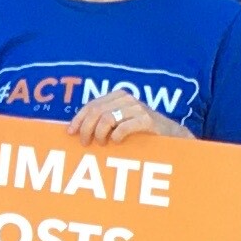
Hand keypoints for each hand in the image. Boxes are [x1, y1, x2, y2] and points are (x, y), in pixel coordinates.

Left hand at [71, 91, 185, 145]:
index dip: (78, 119)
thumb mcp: (120, 121)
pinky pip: (124, 127)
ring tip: (101, 144)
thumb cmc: (140, 131)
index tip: (70, 133)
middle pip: (96, 112)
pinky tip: (116, 142)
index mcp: (117, 96)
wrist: (170, 134)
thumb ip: (102, 120)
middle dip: (86, 129)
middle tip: (86, 143)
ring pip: (107, 118)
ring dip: (99, 134)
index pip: (91, 105)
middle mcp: (126, 99)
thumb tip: (75, 130)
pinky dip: (116, 136)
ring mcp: (137, 108)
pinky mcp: (147, 120)